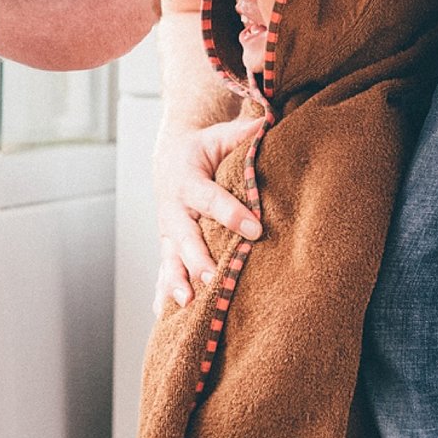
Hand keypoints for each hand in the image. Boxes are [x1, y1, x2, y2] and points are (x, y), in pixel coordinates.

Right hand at [152, 111, 267, 313]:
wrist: (170, 158)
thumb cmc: (204, 149)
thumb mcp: (220, 136)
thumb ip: (245, 134)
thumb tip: (273, 121)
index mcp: (187, 180)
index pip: (210, 199)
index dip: (231, 214)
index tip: (256, 229)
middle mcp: (173, 210)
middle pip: (184, 237)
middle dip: (199, 259)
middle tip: (214, 278)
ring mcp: (168, 233)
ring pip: (170, 259)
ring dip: (177, 282)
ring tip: (187, 302)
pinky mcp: (168, 248)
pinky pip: (164, 273)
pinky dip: (164, 294)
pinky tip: (165, 316)